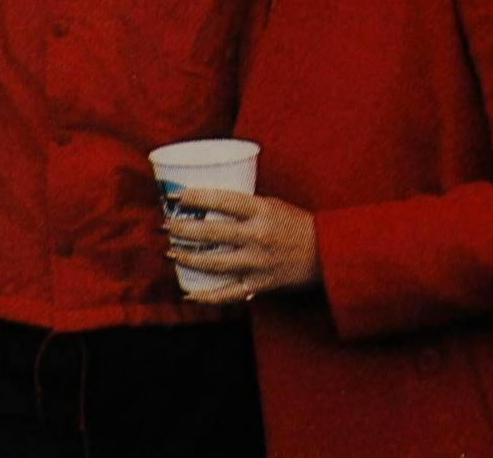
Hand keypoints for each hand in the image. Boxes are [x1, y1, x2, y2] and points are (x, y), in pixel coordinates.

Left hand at [165, 187, 319, 303]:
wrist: (327, 254)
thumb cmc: (296, 224)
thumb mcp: (272, 205)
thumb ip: (244, 206)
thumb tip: (208, 203)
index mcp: (261, 211)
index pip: (222, 200)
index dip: (195, 197)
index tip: (175, 196)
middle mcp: (257, 236)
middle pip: (212, 233)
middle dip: (183, 229)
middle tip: (165, 225)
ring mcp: (257, 262)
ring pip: (214, 262)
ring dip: (188, 258)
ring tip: (170, 252)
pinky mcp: (259, 284)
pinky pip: (228, 293)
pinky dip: (207, 296)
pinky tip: (189, 294)